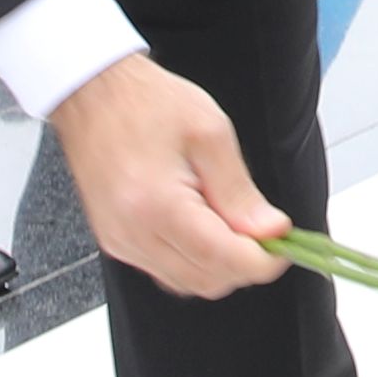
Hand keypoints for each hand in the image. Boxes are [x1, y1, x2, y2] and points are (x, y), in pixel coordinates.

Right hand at [49, 54, 288, 296]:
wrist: (94, 93)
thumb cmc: (144, 102)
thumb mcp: (210, 134)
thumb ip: (241, 191)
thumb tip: (270, 230)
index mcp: (158, 206)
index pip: (224, 261)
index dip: (264, 260)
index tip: (284, 247)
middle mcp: (133, 233)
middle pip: (207, 281)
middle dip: (243, 262)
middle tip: (261, 229)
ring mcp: (120, 242)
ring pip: (187, 283)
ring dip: (218, 263)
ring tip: (228, 219)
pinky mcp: (115, 241)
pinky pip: (164, 270)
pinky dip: (191, 259)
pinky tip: (201, 225)